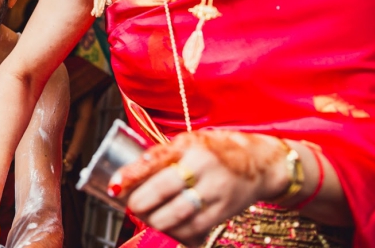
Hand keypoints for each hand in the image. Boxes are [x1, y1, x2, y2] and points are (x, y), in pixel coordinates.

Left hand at [109, 130, 288, 247]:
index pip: (155, 160)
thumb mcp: (190, 142)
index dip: (132, 175)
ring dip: (154, 220)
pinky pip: (193, 228)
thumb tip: (128, 175)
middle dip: (140, 202)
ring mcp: (216, 191)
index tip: (114, 186)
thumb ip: (163, 156)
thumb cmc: (217, 150)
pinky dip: (175, 231)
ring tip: (146, 216)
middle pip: (163, 190)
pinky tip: (167, 227)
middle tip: (130, 205)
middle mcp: (204, 166)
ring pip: (176, 214)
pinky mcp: (223, 211)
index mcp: (191, 145)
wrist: (260, 163)